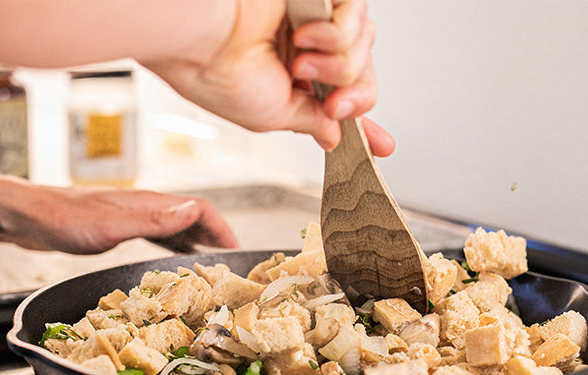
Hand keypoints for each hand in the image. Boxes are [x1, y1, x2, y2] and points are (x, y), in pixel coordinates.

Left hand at [14, 188, 238, 254]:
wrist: (26, 216)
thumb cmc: (63, 220)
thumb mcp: (113, 225)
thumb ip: (155, 219)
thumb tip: (195, 211)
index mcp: (149, 204)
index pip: (200, 210)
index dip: (223, 230)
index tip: (238, 253)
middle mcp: (145, 207)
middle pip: (193, 219)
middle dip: (216, 239)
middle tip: (231, 266)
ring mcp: (132, 217)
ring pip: (177, 229)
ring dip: (197, 245)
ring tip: (210, 268)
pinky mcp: (119, 228)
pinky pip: (158, 238)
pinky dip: (173, 250)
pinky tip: (172, 263)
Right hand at [144, 0, 394, 155]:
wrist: (203, 40)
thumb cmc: (220, 74)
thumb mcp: (274, 116)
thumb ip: (311, 121)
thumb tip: (333, 134)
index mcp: (292, 76)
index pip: (341, 97)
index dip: (364, 121)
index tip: (384, 145)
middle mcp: (305, 46)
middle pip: (361, 72)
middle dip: (354, 96)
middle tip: (332, 105)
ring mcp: (313, 18)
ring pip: (362, 47)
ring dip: (336, 65)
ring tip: (299, 65)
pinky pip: (355, 15)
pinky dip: (335, 34)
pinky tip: (304, 36)